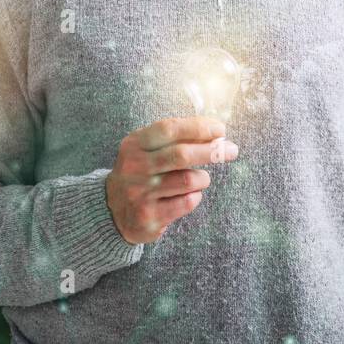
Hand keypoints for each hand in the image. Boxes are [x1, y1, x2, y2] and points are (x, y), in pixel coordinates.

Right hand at [106, 116, 238, 243]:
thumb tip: (215, 133)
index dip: (198, 127)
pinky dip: (195, 196)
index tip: (221, 129)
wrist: (112, 210)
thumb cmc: (141, 172)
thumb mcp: (148, 150)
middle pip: (181, 155)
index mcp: (134, 144)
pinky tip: (188, 195)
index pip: (169, 129)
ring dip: (202, 178)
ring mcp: (140, 193)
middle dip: (212, 151)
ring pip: (188, 180)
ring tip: (199, 179)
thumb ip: (176, 140)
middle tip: (232, 150)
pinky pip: (187, 202)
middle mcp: (134, 167)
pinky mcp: (149, 216)